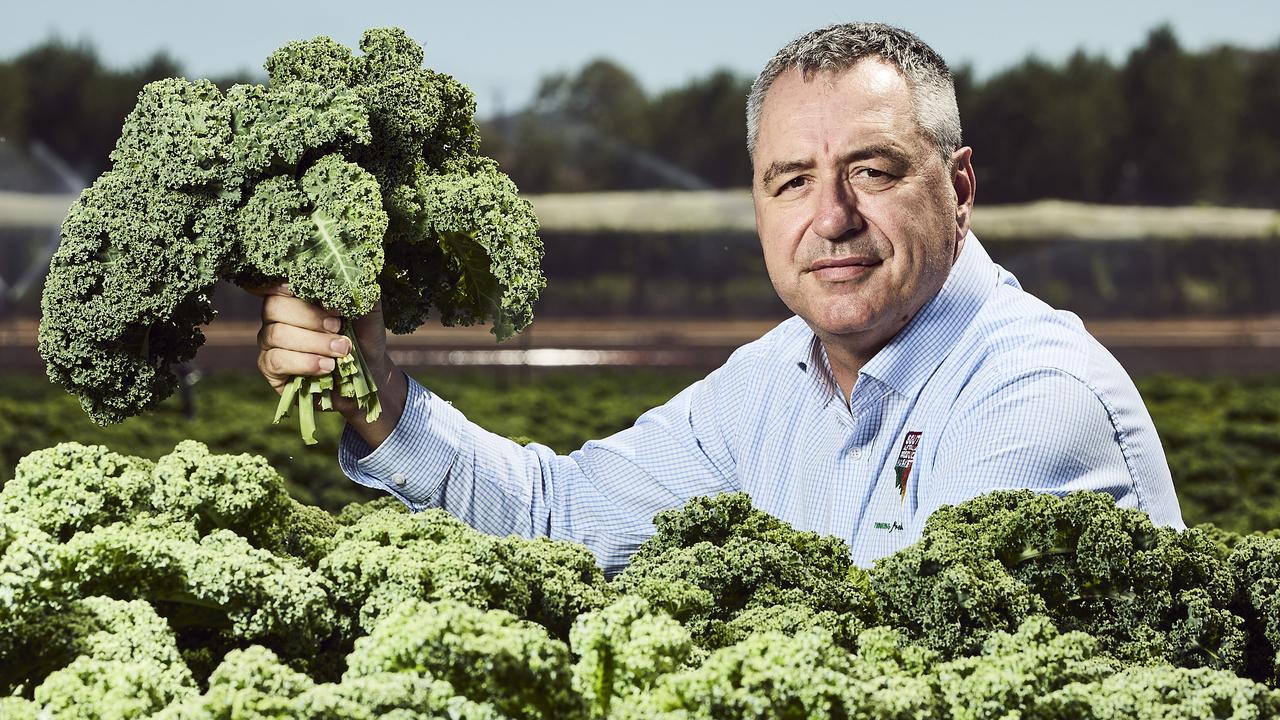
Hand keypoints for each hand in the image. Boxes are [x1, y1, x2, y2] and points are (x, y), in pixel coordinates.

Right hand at [250, 283, 406, 446]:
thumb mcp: (366, 313)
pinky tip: (326, 367)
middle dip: (310, 318)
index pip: (281, 283)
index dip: (296, 288)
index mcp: (296, 297)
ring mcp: (270, 342)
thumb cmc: (362, 340)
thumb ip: (358, 293)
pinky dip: (304, 362)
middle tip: (338, 328)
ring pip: (277, 334)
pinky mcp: (269, 367)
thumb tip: (351, 275)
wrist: (367, 376)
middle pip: (275, 307)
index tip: (325, 300)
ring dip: (313, 343)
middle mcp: (277, 316)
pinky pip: (276, 360)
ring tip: (340, 351)